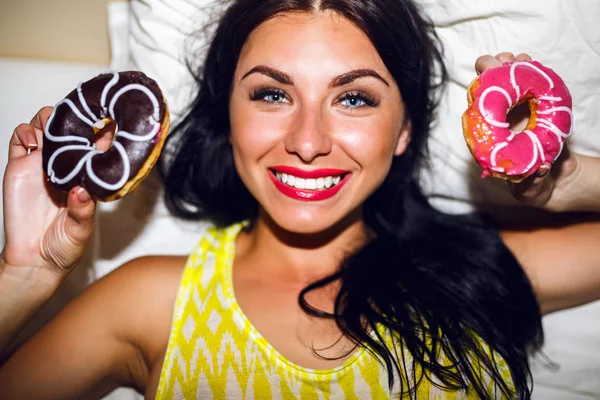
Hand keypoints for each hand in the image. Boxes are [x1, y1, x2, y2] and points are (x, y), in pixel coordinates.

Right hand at [2, 107, 95, 281]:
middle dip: (72, 118)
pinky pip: (20, 140)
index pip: (96, 147)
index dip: (101, 133)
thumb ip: (82, 212)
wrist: (33, 259)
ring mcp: (42, 165)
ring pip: (45, 128)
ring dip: (48, 120)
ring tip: (51, 127)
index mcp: (87, 177)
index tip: (107, 121)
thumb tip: (82, 192)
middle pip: (69, 130)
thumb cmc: (64, 246)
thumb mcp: (80, 231)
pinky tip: (32, 140)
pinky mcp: (20, 167)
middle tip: (75, 117)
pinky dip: (25, 132)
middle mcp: (66, 167)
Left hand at [474, 52, 581, 212]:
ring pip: (508, 81)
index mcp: (492, 137)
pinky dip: (528, 69)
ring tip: (518, 59)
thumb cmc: (532, 183)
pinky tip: (530, 62)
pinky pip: (528, 82)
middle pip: (489, 89)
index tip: (484, 80)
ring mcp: (518, 109)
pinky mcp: (535, 104)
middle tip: (503, 62)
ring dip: (510, 65)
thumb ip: (534, 181)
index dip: (479, 94)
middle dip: (492, 70)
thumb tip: (541, 169)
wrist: (553, 178)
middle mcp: (501, 120)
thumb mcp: (530, 187)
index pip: (479, 112)